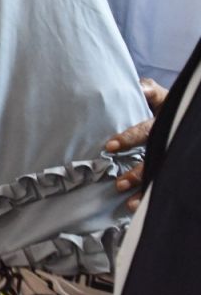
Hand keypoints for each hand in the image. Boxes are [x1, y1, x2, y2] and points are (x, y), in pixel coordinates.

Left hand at [106, 78, 169, 210]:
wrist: (185, 115)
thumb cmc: (164, 105)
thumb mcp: (159, 96)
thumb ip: (147, 91)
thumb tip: (138, 87)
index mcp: (165, 121)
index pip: (146, 131)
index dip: (130, 138)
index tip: (110, 146)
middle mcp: (170, 140)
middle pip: (155, 159)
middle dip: (139, 173)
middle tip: (119, 183)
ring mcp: (173, 156)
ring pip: (161, 175)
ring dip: (144, 189)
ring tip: (128, 202)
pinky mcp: (172, 169)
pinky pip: (164, 183)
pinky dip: (150, 197)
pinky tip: (137, 207)